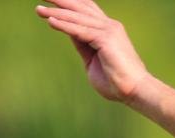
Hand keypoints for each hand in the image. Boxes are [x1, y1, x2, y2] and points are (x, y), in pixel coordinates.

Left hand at [36, 0, 150, 103]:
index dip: (70, 2)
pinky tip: (50, 21)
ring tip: (38, 9)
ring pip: (78, 17)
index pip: (87, 9)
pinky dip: (64, 25)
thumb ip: (82, 45)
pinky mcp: (106, 39)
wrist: (136, 91)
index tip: (52, 1)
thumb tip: (69, 33)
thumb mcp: (92, 60)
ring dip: (57, 12)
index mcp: (108, 29)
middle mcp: (109, 26)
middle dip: (61, 0)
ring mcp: (109, 31)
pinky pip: (80, 30)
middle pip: (81, 6)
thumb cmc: (116, 82)